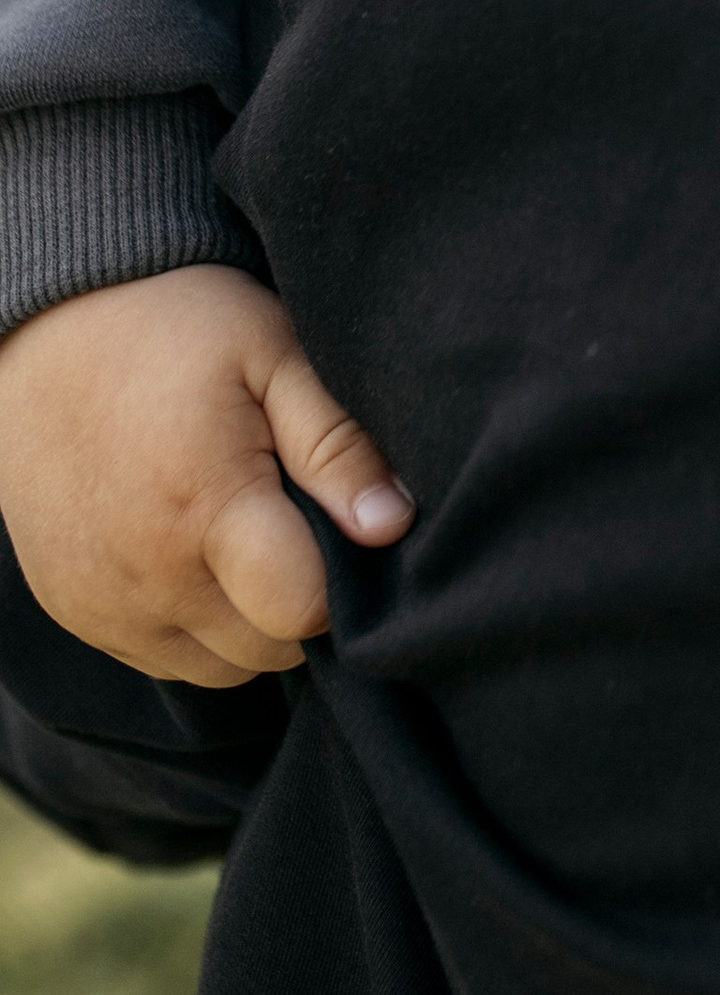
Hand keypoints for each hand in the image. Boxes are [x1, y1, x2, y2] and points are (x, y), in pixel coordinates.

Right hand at [0, 264, 412, 687]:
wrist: (53, 326)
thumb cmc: (175, 326)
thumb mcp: (274, 355)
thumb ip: (335, 448)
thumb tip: (391, 525)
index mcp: (205, 506)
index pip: (301, 612)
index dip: (343, 585)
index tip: (346, 533)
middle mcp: (146, 574)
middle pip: (264, 650)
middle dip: (298, 603)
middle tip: (297, 525)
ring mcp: (101, 601)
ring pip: (214, 668)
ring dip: (245, 625)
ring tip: (246, 539)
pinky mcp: (71, 607)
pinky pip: (156, 657)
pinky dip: (189, 626)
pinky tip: (195, 554)